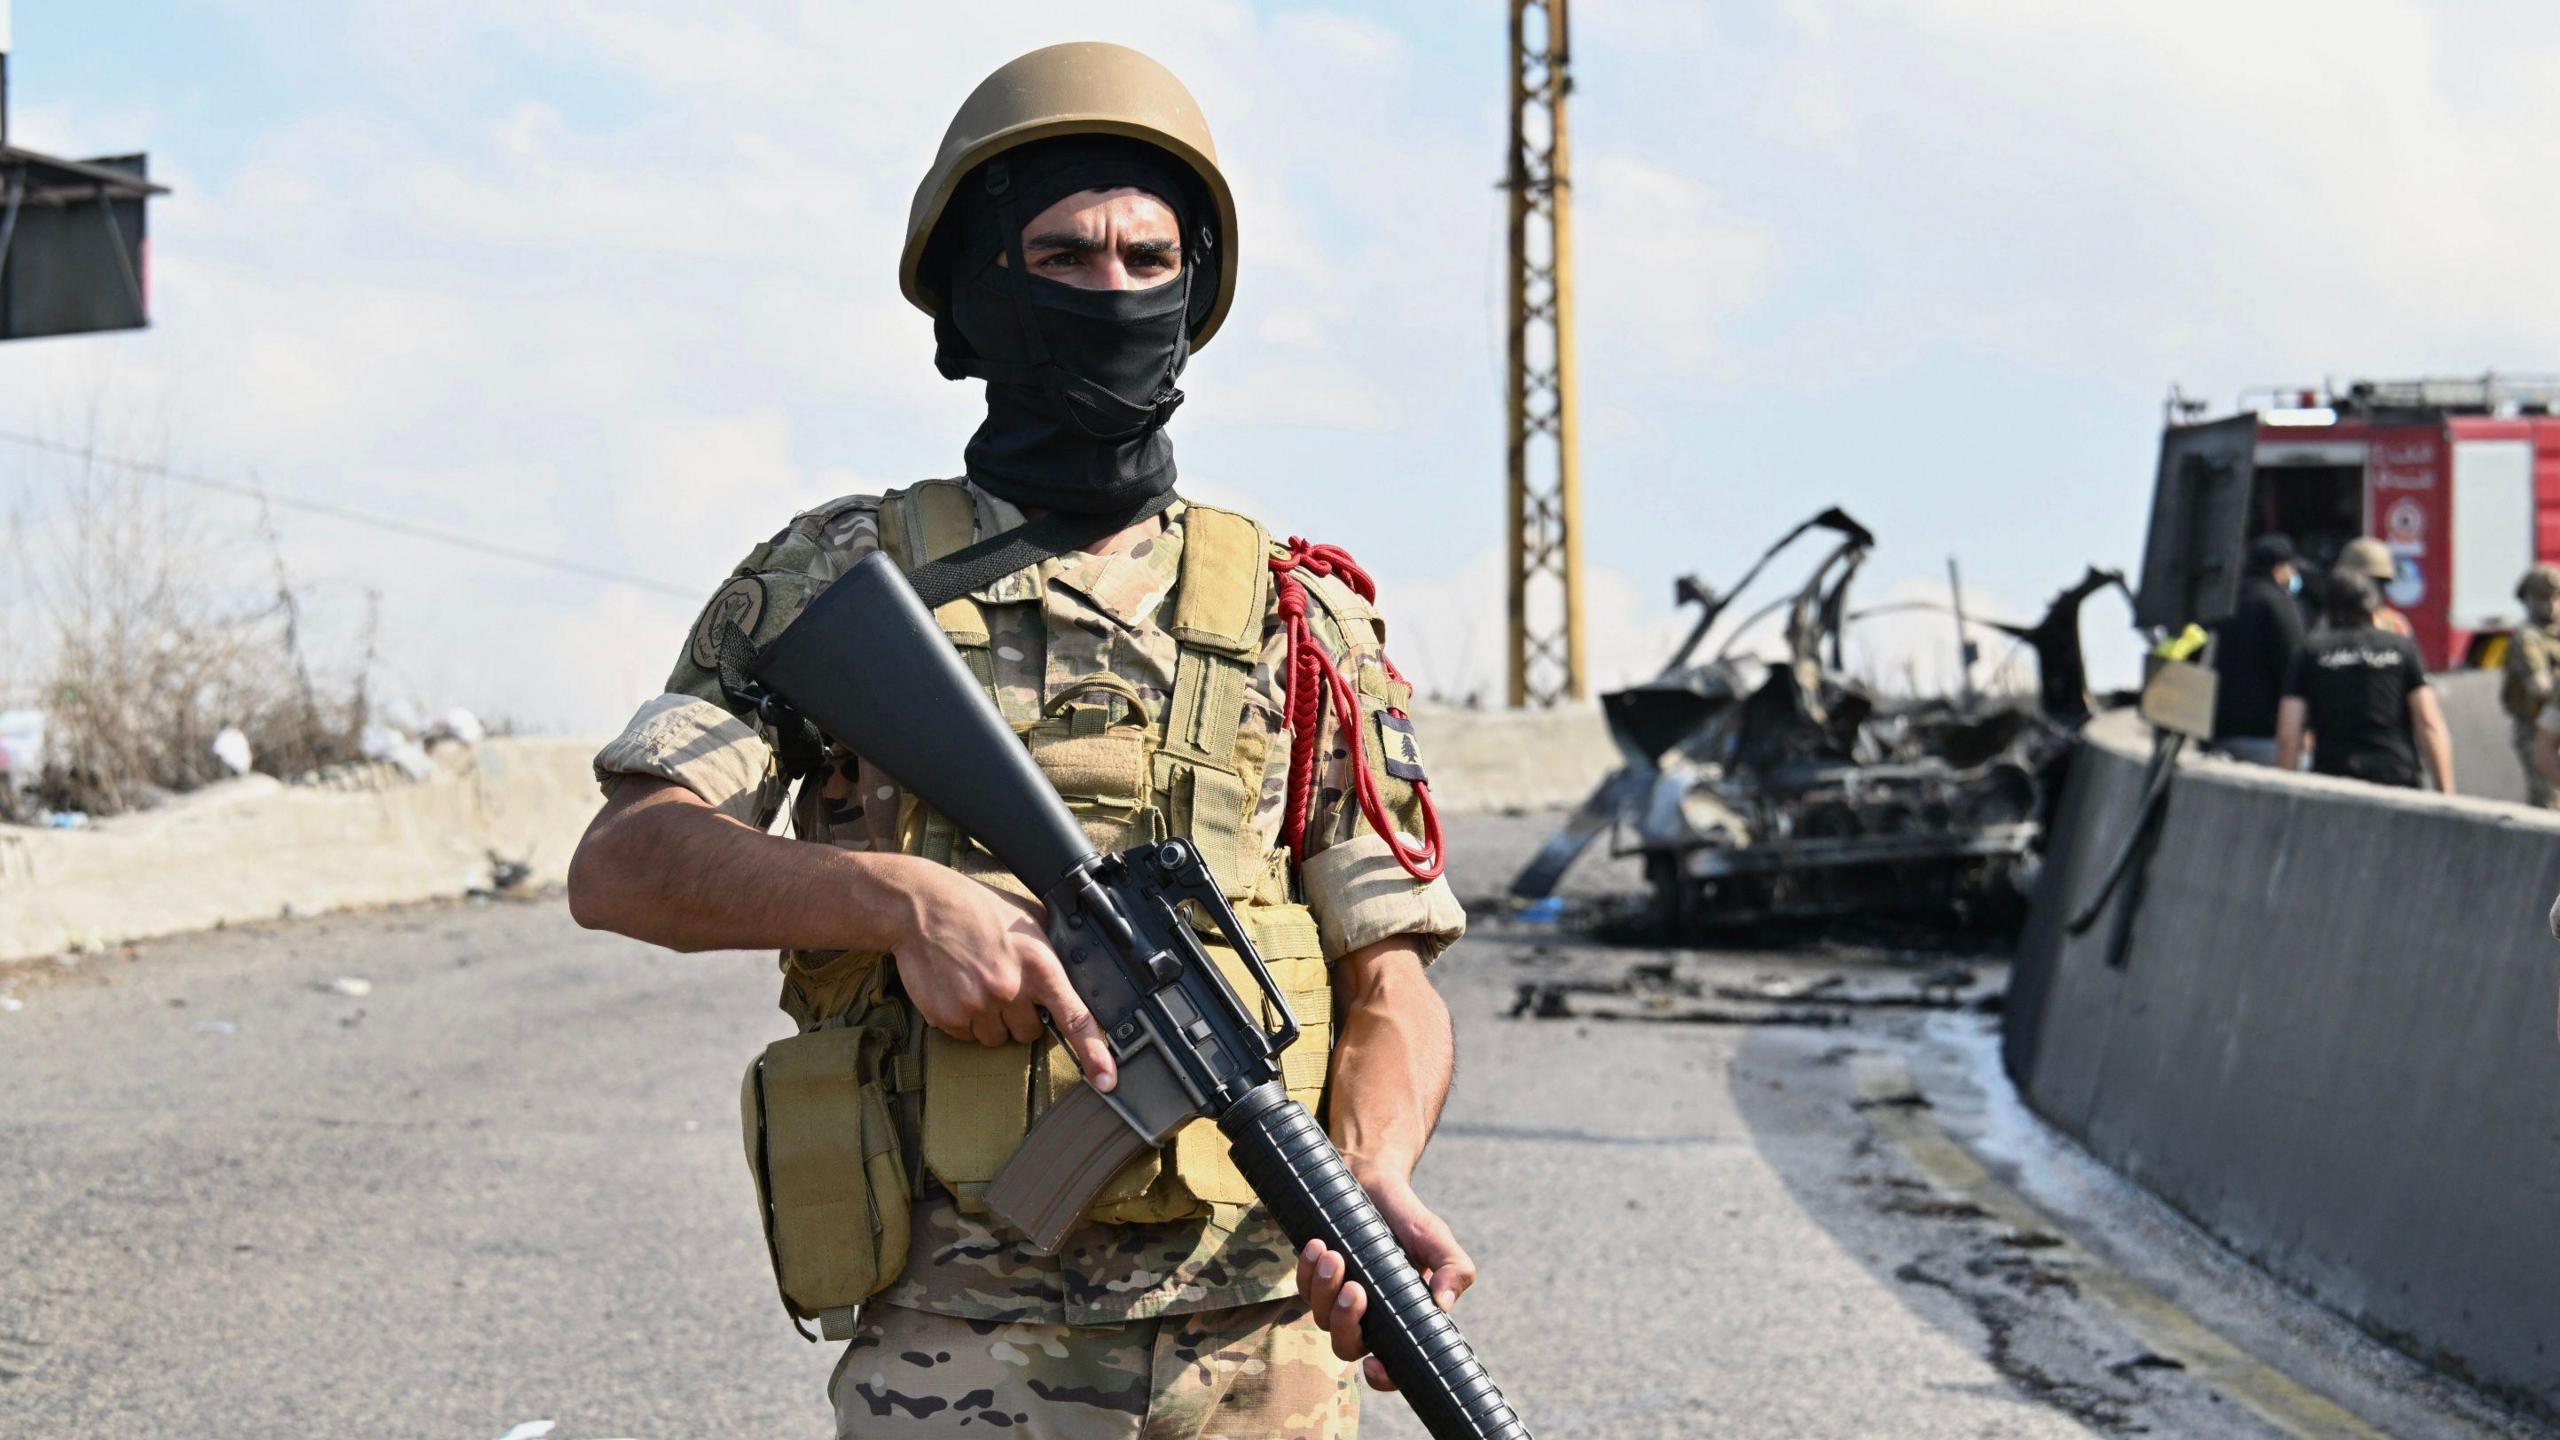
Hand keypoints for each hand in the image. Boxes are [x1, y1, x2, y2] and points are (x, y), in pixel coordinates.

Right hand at [888, 860, 1115, 1090]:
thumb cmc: (976, 908)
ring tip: (978, 983)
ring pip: (998, 1039)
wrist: (921, 907)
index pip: (1074, 1017)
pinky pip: (967, 1037)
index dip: (1094, 1052)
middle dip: (1023, 1017)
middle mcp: (1010, 990)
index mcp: (1038, 965)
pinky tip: (958, 988)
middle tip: (1006, 986)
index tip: (1106, 1079)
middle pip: (1031, 1034)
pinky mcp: (947, 1016)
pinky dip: (965, 1020)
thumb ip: (1052, 948)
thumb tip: (1077, 970)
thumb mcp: (1029, 917)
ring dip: (993, 1021)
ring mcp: (977, 1005)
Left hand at [1294, 1175, 1476, 1390]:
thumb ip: (1453, 1268)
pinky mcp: (1316, 1278)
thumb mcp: (1436, 1239)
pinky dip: (1307, 1271)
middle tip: (1355, 1288)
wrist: (1374, 1182)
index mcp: (1401, 1318)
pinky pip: (1303, 1289)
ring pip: (1321, 1318)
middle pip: (1347, 1346)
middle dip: (1345, 1322)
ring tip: (1333, 1255)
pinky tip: (1317, 1246)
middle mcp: (1369, 1316)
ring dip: (1324, 1291)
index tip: (1374, 1364)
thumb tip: (1443, 1305)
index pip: (1394, 1364)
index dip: (1384, 1377)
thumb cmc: (1408, 1217)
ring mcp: (1338, 1298)